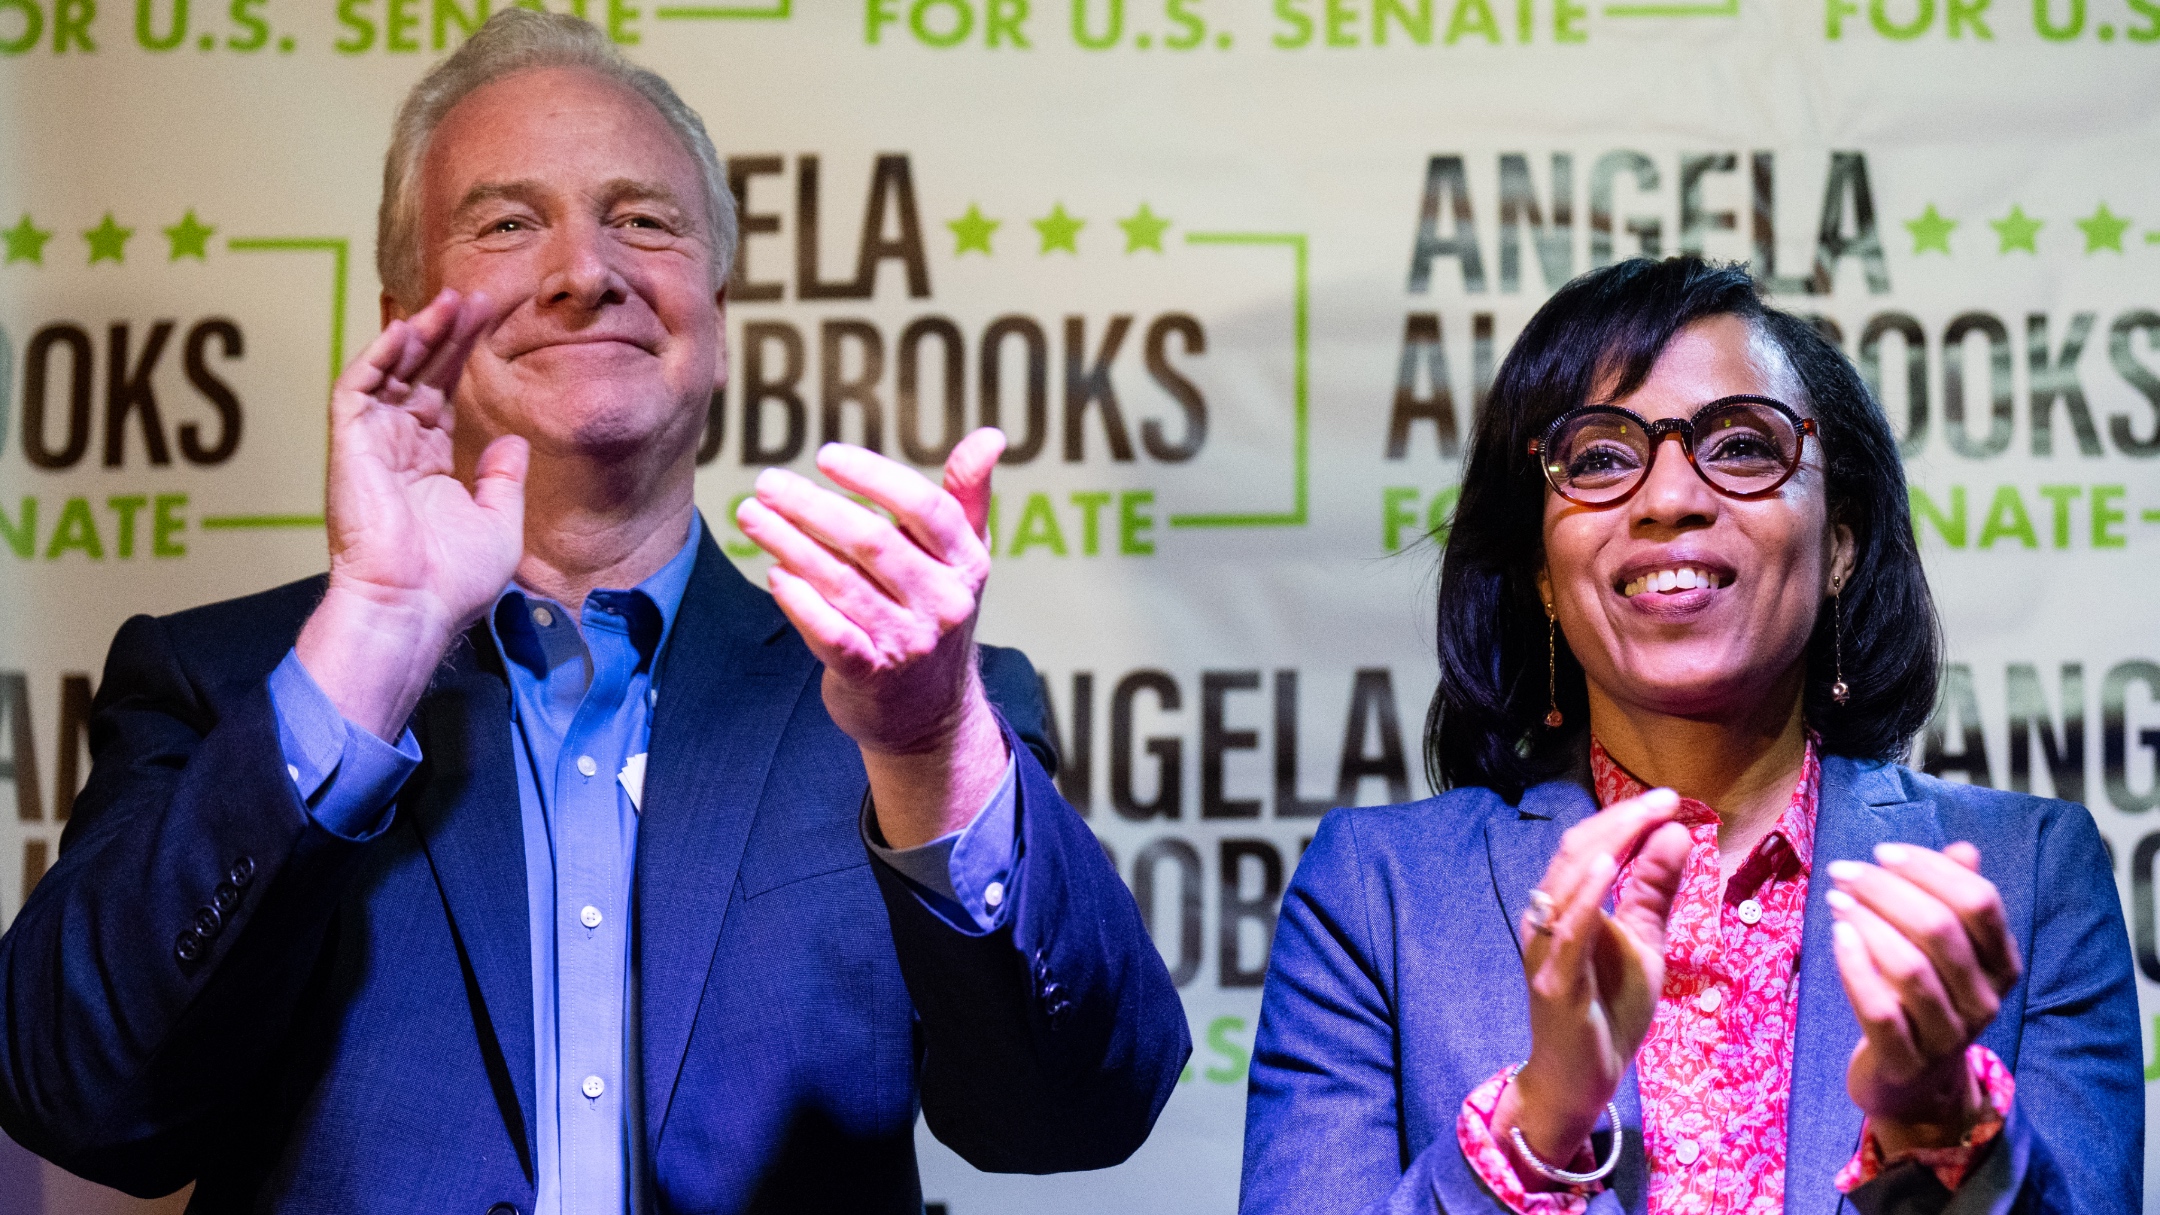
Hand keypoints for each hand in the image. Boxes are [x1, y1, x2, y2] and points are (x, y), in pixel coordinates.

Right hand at [295, 289, 527, 739]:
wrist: (412, 608)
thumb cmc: (452, 582)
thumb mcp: (498, 524)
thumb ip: (504, 479)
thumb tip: (513, 441)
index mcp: (428, 469)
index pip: (441, 397)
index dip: (461, 358)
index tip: (487, 322)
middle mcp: (396, 452)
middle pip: (418, 376)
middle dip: (444, 335)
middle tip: (472, 295)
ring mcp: (370, 447)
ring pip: (389, 373)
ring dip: (416, 334)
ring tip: (449, 300)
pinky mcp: (349, 447)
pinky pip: (358, 389)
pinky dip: (379, 355)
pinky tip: (406, 327)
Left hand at [735, 429, 1007, 847]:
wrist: (931, 713)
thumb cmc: (936, 615)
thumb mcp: (963, 557)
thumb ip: (969, 495)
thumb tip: (991, 436)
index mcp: (967, 562)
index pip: (925, 508)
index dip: (874, 477)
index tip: (826, 455)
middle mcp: (944, 602)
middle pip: (874, 542)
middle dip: (814, 507)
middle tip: (768, 482)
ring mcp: (910, 642)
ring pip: (843, 583)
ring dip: (791, 545)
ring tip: (751, 515)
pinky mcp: (873, 677)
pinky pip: (831, 635)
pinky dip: (801, 603)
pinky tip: (775, 574)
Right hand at [1496, 790, 1689, 1186]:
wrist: (1580, 1079)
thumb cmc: (1608, 1010)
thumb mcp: (1644, 943)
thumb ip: (1654, 892)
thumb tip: (1676, 834)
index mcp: (1566, 905)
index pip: (1590, 846)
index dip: (1626, 817)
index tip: (1669, 797)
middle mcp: (1547, 918)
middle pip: (1577, 852)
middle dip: (1623, 820)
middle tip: (1666, 798)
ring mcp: (1548, 949)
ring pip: (1568, 881)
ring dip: (1609, 844)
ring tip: (1645, 818)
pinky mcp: (1555, 982)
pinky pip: (1568, 933)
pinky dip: (1586, 897)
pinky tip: (1609, 868)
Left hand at [1829, 842, 2019, 1152]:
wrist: (1914, 1084)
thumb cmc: (1923, 1000)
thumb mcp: (1945, 952)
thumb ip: (1953, 900)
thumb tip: (1964, 849)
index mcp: (2001, 964)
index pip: (1980, 902)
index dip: (1931, 869)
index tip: (1882, 852)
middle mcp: (1984, 999)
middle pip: (1940, 929)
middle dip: (1886, 890)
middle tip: (1844, 871)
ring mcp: (1947, 1035)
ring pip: (1910, 968)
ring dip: (1867, 922)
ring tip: (1837, 898)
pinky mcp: (1906, 1061)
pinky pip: (1880, 1010)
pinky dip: (1855, 967)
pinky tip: (1836, 936)